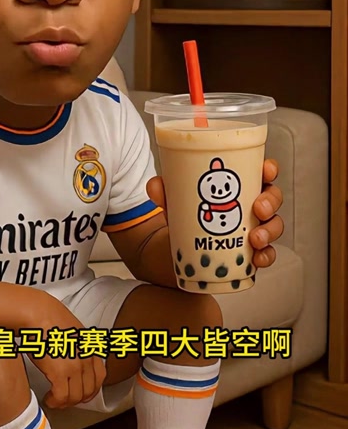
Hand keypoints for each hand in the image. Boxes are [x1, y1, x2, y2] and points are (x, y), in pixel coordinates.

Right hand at [26, 294, 105, 409]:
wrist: (37, 313)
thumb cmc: (48, 319)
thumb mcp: (72, 330)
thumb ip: (78, 346)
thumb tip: (72, 357)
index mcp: (90, 347)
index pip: (100, 376)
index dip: (90, 389)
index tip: (80, 392)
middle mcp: (86, 357)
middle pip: (89, 390)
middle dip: (77, 399)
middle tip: (65, 399)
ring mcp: (75, 366)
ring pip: (76, 397)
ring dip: (65, 403)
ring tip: (54, 400)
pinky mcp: (60, 373)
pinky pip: (62, 397)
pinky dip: (55, 402)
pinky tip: (48, 399)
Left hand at [147, 161, 283, 270]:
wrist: (179, 251)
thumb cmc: (186, 215)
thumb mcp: (174, 202)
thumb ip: (165, 192)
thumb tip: (155, 185)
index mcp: (239, 185)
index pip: (261, 172)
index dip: (269, 169)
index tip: (266, 171)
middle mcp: (251, 205)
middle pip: (273, 198)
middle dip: (270, 201)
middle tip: (258, 208)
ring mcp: (254, 228)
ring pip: (274, 225)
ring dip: (270, 231)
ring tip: (255, 238)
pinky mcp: (252, 252)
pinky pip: (268, 253)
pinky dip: (266, 256)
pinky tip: (257, 259)